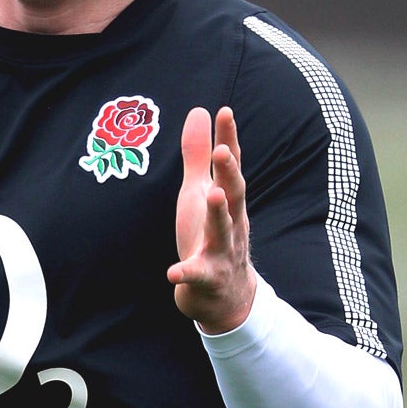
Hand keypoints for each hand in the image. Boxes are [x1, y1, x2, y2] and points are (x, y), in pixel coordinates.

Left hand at [167, 106, 256, 333]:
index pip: (230, 165)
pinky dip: (186, 272)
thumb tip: (202, 111)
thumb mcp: (201, 191)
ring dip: (218, 214)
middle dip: (230, 173)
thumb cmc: (211, 234)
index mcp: (227, 199)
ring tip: (211, 195)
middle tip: (222, 150)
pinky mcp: (207, 277)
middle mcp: (231, 222)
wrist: (224, 296)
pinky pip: (197, 274)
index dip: (228, 138)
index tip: (225, 111)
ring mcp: (222, 251)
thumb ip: (199, 154)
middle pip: (234, 195)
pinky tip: (173, 272)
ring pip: (222, 231)